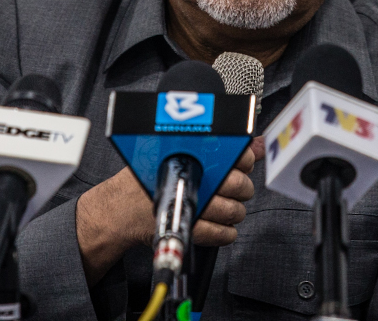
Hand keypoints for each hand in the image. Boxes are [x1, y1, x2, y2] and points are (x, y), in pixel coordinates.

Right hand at [76, 137, 262, 284]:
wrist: (121, 208)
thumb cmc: (147, 178)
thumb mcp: (179, 151)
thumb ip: (223, 149)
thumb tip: (255, 144)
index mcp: (192, 156)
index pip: (236, 155)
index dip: (244, 160)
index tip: (241, 162)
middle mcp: (195, 180)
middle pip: (238, 185)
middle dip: (241, 188)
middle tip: (232, 187)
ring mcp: (194, 206)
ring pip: (233, 211)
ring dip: (234, 211)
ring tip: (223, 206)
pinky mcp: (191, 230)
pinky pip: (222, 234)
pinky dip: (225, 232)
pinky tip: (218, 225)